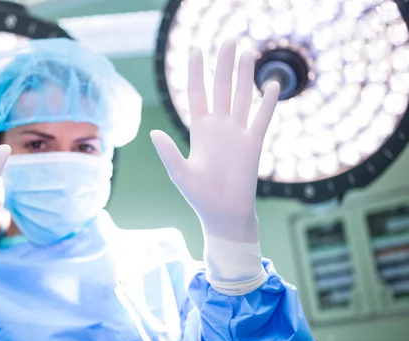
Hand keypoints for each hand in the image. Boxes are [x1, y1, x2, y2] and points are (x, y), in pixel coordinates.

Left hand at [151, 39, 278, 242]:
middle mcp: (219, 127)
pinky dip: (267, 102)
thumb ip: (168, 153)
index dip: (196, 73)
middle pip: (221, 88)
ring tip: (248, 52)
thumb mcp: (179, 173)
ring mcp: (237, 133)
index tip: (196, 50)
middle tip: (229, 40)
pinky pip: (262, 118)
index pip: (197, 94)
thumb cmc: (199, 197)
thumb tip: (152, 133)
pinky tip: (272, 84)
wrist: (224, 214)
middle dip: (224, 65)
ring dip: (245, 76)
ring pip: (242, 97)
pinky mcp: (254, 144)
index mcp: (199, 130)